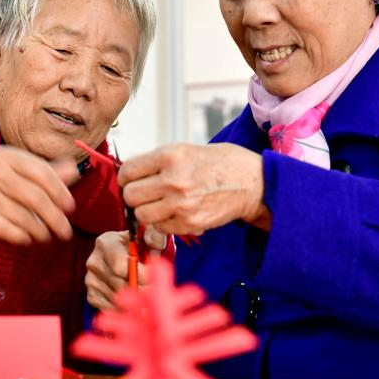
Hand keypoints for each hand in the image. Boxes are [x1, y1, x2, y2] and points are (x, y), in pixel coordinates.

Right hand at [0, 146, 78, 245]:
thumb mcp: (16, 172)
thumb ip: (45, 172)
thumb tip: (75, 170)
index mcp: (8, 157)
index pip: (42, 173)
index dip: (60, 192)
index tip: (70, 208)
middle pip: (35, 197)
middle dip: (54, 218)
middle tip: (65, 232)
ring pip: (21, 216)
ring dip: (39, 231)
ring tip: (45, 237)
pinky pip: (4, 228)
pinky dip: (20, 236)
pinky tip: (27, 240)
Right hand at [84, 229, 168, 310]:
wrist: (122, 255)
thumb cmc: (137, 247)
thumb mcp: (146, 238)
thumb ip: (153, 238)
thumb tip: (155, 241)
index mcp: (106, 243)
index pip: (119, 265)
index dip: (140, 275)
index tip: (156, 279)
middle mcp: (94, 261)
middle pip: (118, 284)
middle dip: (141, 291)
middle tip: (157, 294)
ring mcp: (91, 279)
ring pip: (115, 298)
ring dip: (134, 302)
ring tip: (149, 299)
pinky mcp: (91, 294)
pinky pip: (108, 308)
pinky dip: (122, 309)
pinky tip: (134, 304)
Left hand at [118, 143, 269, 235]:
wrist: (252, 182)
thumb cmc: (219, 164)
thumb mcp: (186, 150)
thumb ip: (157, 162)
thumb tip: (129, 174)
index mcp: (171, 156)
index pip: (128, 171)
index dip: (125, 177)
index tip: (130, 180)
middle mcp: (174, 180)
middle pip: (130, 195)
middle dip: (133, 195)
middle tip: (144, 194)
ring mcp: (182, 204)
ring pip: (142, 214)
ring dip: (147, 211)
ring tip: (159, 204)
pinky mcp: (190, 223)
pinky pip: (160, 228)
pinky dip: (163, 222)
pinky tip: (175, 212)